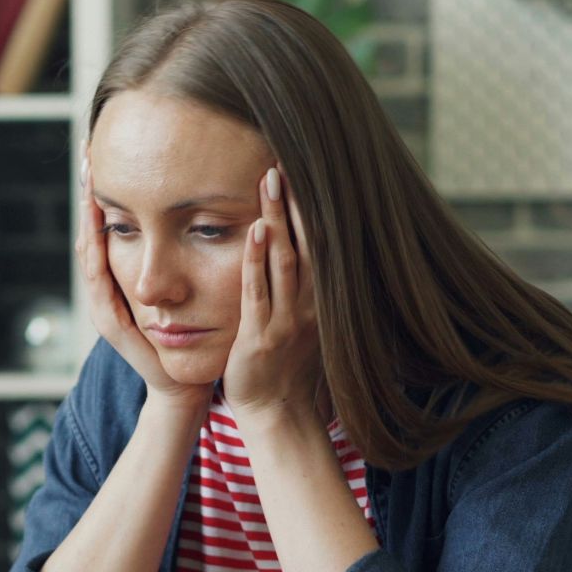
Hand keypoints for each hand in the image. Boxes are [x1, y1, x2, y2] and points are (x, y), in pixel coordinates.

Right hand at [75, 143, 210, 408]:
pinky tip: (96, 226)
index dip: (104, 192)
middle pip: (90, 231)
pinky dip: (95, 250)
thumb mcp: (185, 286)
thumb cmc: (191, 335)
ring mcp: (103, 305)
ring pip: (88, 251)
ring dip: (86, 216)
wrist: (183, 384)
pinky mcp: (110, 321)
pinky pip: (98, 279)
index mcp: (122, 279)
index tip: (104, 153)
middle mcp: (106, 289)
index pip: (107, 226)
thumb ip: (184, 254)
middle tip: (87, 154)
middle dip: (88, 193)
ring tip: (88, 180)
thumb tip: (202, 210)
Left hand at [224, 166, 322, 425]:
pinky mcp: (262, 337)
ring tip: (270, 180)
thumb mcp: (301, 319)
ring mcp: (288, 321)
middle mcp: (310, 305)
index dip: (310, 206)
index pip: (317, 242)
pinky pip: (259, 294)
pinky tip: (252, 232)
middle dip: (295, 201)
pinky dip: (256, 262)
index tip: (301, 169)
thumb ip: (302, 284)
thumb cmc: (284, 364)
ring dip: (277, 219)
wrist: (277, 413)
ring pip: (285, 261)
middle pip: (306, 242)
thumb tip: (300, 245)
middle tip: (284, 159)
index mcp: (319, 298)